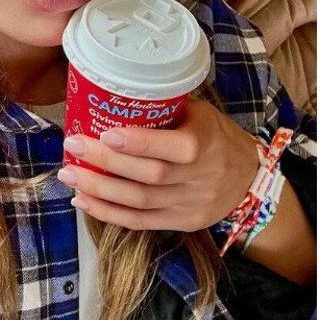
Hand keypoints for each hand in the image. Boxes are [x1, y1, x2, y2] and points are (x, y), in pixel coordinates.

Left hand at [56, 99, 260, 231]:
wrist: (250, 180)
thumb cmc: (218, 138)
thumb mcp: (202, 116)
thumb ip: (168, 111)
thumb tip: (118, 97)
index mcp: (206, 144)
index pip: (174, 148)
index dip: (139, 144)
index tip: (105, 132)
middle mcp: (199, 177)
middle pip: (149, 176)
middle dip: (106, 163)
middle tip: (74, 146)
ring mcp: (189, 204)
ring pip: (139, 202)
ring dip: (99, 189)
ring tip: (69, 174)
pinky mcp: (182, 222)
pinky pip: (140, 222)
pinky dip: (108, 213)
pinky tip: (84, 200)